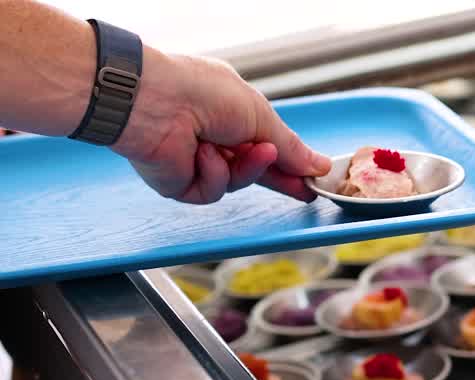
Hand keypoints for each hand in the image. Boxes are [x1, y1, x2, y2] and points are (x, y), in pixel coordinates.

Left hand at [113, 51, 330, 203]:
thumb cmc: (202, 93)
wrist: (154, 101)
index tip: (315, 178)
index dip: (291, 163)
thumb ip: (290, 147)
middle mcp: (213, 138)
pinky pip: (213, 191)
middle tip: (304, 190)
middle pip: (255, 171)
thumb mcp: (260, 116)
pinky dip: (213, 173)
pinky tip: (202, 152)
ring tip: (241, 149)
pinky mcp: (181, 184)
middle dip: (279, 177)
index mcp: (231, 114)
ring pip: (238, 183)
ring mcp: (197, 162)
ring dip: (246, 168)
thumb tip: (318, 165)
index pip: (267, 146)